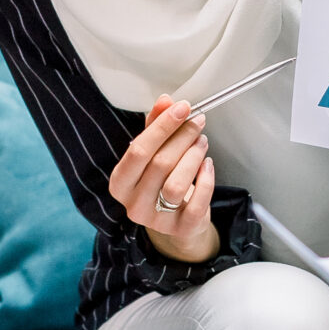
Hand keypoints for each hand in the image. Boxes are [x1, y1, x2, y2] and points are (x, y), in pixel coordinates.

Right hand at [111, 96, 218, 263]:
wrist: (175, 219)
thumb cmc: (160, 180)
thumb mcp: (152, 153)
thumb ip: (155, 126)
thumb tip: (165, 100)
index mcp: (120, 183)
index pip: (138, 150)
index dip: (162, 126)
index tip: (181, 107)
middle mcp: (133, 204)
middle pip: (159, 164)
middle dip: (182, 137)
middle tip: (197, 121)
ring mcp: (157, 220)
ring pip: (177, 184)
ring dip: (193, 156)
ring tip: (202, 141)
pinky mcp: (181, 229)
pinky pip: (197, 202)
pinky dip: (206, 179)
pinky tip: (208, 164)